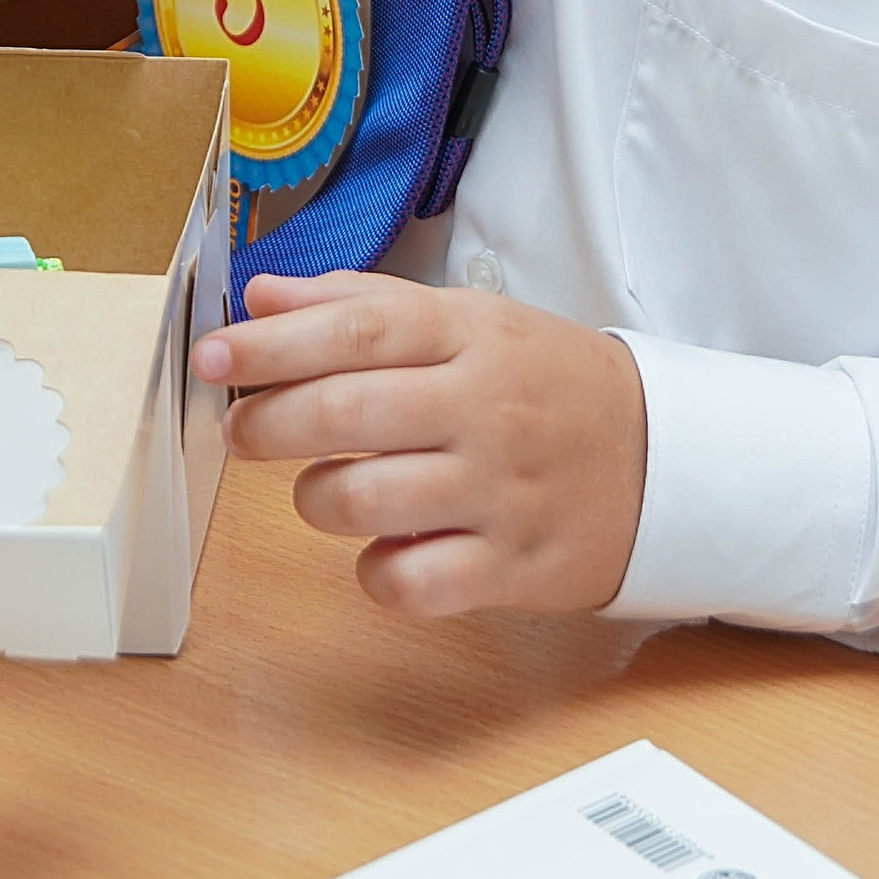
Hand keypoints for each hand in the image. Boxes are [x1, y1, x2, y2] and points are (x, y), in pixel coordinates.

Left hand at [193, 271, 649, 617]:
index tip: (212, 356)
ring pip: (364, 501)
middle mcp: (484, 408)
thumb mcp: (469, 321)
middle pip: (348, 413)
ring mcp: (500, 491)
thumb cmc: (543, 384)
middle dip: (269, 424)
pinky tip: (384, 548)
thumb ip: (360, 303)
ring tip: (325, 488)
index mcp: (471, 335)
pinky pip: (411, 583)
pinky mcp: (514, 568)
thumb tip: (260, 295)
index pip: (356, 329)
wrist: (666, 460)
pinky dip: (376, 572)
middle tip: (244, 432)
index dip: (272, 344)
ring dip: (316, 498)